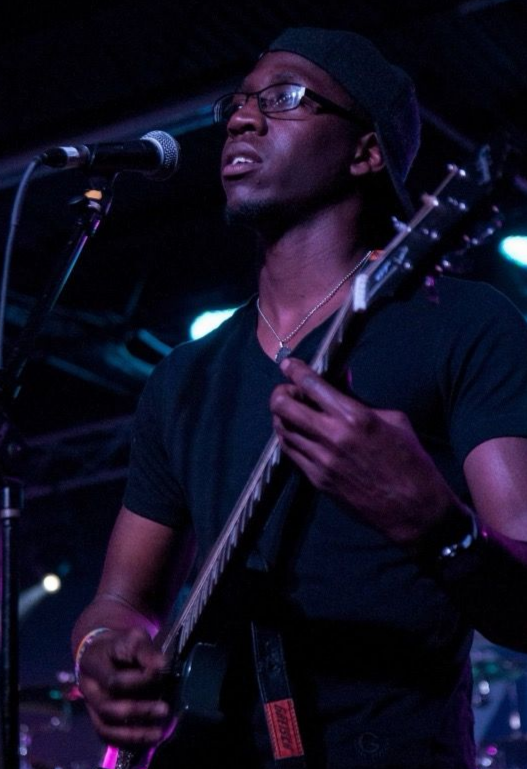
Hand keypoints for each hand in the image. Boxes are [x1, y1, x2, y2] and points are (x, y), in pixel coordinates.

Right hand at [77, 627, 172, 747]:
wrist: (101, 652)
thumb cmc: (120, 644)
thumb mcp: (133, 637)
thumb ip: (145, 650)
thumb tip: (161, 665)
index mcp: (94, 664)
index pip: (113, 680)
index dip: (138, 681)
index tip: (160, 673)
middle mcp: (87, 687)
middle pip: (108, 707)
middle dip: (138, 710)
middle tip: (165, 709)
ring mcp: (90, 705)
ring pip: (106, 726)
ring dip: (134, 732)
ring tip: (158, 732)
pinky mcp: (96, 717)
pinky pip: (107, 735)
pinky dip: (127, 740)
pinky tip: (148, 738)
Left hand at [270, 357, 459, 545]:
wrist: (414, 509)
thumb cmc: (411, 460)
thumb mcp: (393, 419)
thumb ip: (359, 399)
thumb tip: (340, 377)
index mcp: (354, 417)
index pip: (310, 385)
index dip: (294, 370)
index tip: (289, 364)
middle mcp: (332, 437)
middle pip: (283, 407)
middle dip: (281, 393)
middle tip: (289, 391)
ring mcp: (321, 461)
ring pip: (282, 430)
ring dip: (283, 416)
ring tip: (293, 411)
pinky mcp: (317, 480)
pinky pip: (291, 452)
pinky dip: (290, 437)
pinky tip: (299, 433)